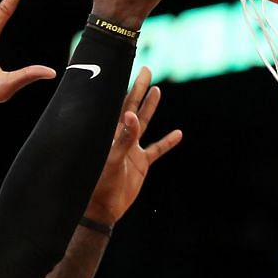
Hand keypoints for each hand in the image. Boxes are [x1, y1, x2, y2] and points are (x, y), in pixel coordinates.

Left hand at [85, 66, 183, 224]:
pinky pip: (156, 150)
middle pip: (132, 107)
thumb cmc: (99, 185)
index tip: (131, 68)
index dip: (126, 87)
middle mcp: (121, 138)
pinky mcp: (141, 164)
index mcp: (110, 134)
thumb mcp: (112, 161)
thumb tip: (131, 115)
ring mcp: (132, 150)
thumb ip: (122, 139)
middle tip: (146, 69)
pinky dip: (167, 142)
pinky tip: (178, 134)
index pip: (119, 104)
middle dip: (139, 89)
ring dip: (150, 108)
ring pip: (144, 124)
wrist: (103, 209)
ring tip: (157, 91)